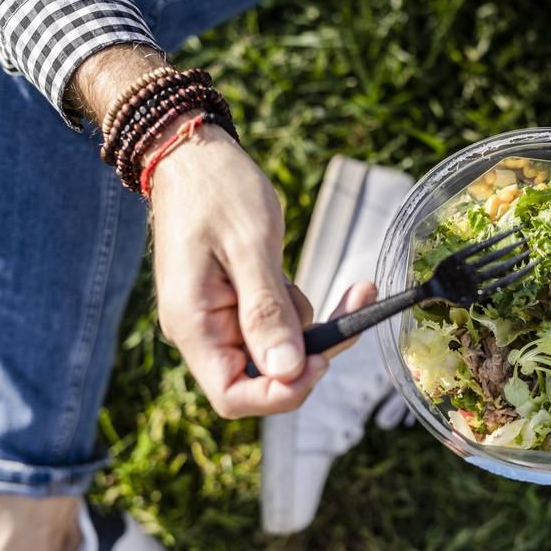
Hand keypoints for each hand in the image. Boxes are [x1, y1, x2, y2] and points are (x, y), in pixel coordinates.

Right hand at [67, 45, 375, 417]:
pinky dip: (300, 309)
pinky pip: (275, 325)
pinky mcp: (235, 304)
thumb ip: (267, 312)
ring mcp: (218, 319)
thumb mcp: (251, 248)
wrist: (194, 154)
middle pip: (262, 378)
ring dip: (313, 328)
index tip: (322, 361)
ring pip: (276, 352)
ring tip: (348, 288)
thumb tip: (288, 371)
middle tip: (356, 312)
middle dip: (312, 353)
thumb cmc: (218, 191)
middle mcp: (202, 331)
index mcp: (194, 324)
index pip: (233, 396)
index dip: (282, 392)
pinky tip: (304, 276)